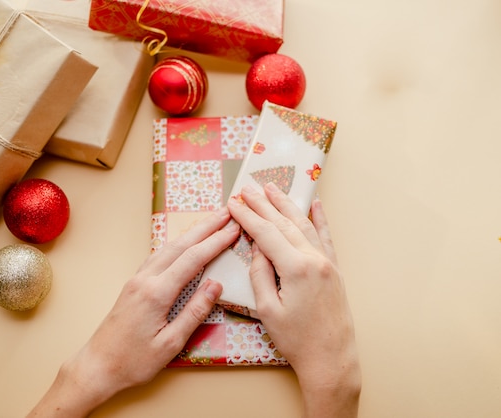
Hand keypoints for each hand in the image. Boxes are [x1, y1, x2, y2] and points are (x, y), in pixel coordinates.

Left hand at [28, 208, 239, 416]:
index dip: (215, 242)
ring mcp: (137, 280)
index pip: (192, 259)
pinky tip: (183, 243)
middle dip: (205, 227)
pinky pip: (158, 257)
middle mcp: (145, 280)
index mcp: (156, 293)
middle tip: (225, 213)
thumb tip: (215, 285)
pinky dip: (176, 245)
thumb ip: (195, 312)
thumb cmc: (134, 361)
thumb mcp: (171, 343)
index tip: (234, 229)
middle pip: (180, 245)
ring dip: (190, 233)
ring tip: (209, 223)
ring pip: (168, 248)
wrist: (97, 366)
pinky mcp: (133, 285)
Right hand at [227, 183, 360, 417]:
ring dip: (287, 205)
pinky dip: (320, 219)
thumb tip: (258, 247)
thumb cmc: (296, 340)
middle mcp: (315, 259)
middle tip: (248, 188)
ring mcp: (328, 263)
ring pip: (304, 225)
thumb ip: (260, 273)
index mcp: (296, 268)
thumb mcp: (267, 309)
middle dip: (263, 204)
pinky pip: (326, 238)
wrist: (331, 359)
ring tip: (273, 188)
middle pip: (284, 223)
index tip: (234, 203)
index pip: (266, 233)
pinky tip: (316, 205)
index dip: (247, 216)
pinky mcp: (335, 270)